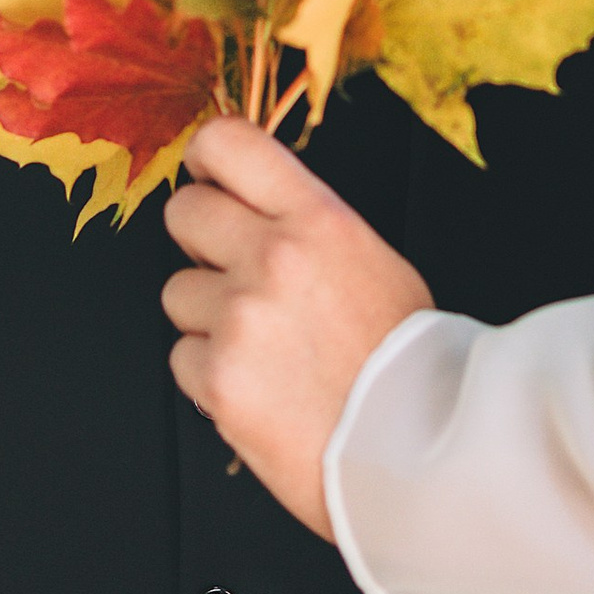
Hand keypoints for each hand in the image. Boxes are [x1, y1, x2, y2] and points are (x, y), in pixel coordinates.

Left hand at [161, 115, 432, 539]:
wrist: (416, 451)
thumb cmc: (403, 358)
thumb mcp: (370, 259)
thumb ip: (306, 225)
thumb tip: (249, 207)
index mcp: (318, 218)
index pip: (228, 142)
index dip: (206, 158)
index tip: (210, 180)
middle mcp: (273, 257)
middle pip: (183, 212)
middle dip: (200, 241)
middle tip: (235, 272)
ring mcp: (240, 318)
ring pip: (177, 291)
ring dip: (208, 315)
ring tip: (264, 346)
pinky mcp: (217, 380)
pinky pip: (183, 358)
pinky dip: (212, 374)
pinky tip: (260, 387)